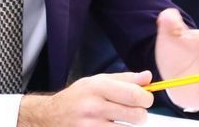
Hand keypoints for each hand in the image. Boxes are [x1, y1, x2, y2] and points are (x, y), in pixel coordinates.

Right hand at [17, 71, 152, 126]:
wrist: (50, 117)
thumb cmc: (77, 97)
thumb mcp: (97, 81)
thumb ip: (125, 79)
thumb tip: (148, 78)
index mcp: (97, 87)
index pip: (134, 94)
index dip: (147, 98)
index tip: (145, 99)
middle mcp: (94, 107)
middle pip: (137, 116)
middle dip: (141, 114)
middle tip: (133, 112)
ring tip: (118, 121)